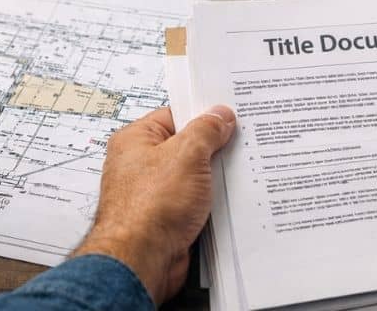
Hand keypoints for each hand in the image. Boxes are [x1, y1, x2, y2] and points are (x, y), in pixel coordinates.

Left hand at [73, 105, 235, 304]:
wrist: (142, 261)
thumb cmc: (150, 208)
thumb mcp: (186, 155)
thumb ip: (206, 130)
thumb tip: (219, 115)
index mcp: (136, 140)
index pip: (174, 115)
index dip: (202, 114)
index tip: (228, 114)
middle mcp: (141, 165)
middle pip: (186, 146)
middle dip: (212, 147)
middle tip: (239, 142)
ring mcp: (154, 193)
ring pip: (193, 177)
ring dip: (213, 178)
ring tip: (239, 170)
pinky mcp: (167, 218)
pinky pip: (194, 201)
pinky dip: (210, 201)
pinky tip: (230, 198)